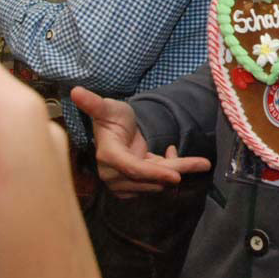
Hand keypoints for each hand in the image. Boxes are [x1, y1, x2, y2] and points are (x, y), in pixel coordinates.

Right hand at [71, 87, 211, 197]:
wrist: (116, 130)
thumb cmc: (112, 116)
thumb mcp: (107, 107)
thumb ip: (94, 103)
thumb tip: (75, 91)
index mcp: (108, 155)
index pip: (133, 169)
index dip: (155, 173)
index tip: (178, 175)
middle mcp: (113, 174)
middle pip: (149, 178)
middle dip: (176, 170)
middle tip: (202, 164)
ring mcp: (123, 183)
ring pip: (156, 182)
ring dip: (174, 168)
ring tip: (186, 156)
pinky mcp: (133, 186)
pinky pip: (156, 182)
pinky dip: (168, 170)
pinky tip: (169, 153)